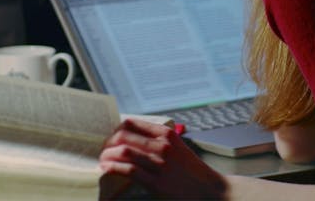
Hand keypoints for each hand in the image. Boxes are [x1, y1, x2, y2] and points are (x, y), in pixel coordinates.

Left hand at [99, 118, 226, 199]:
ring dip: (107, 155)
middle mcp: (162, 145)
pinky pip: (128, 170)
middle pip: (123, 136)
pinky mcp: (156, 182)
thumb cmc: (192, 171)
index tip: (109, 138)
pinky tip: (107, 169)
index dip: (114, 130)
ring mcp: (159, 163)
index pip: (131, 124)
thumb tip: (131, 140)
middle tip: (102, 151)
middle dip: (107, 143)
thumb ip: (157, 142)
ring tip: (102, 160)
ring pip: (123, 151)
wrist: (211, 190)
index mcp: (166, 134)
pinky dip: (113, 167)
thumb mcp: (177, 148)